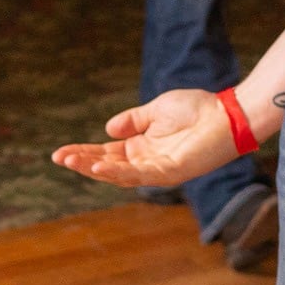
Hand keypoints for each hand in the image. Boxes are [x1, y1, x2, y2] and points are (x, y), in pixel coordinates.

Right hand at [53, 87, 239, 188]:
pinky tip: (99, 167)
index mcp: (142, 147)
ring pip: (119, 174)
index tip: (60, 153)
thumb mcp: (156, 110)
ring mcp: (158, 169)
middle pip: (108, 166)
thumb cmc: (197, 109)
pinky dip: (118, 172)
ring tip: (71, 162)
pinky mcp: (170, 172)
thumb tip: (107, 129)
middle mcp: (147, 161)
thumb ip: (133, 121)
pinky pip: (139, 175)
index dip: (84, 153)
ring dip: (93, 169)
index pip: (106, 153)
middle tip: (58, 159)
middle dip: (82, 162)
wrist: (226, 114)